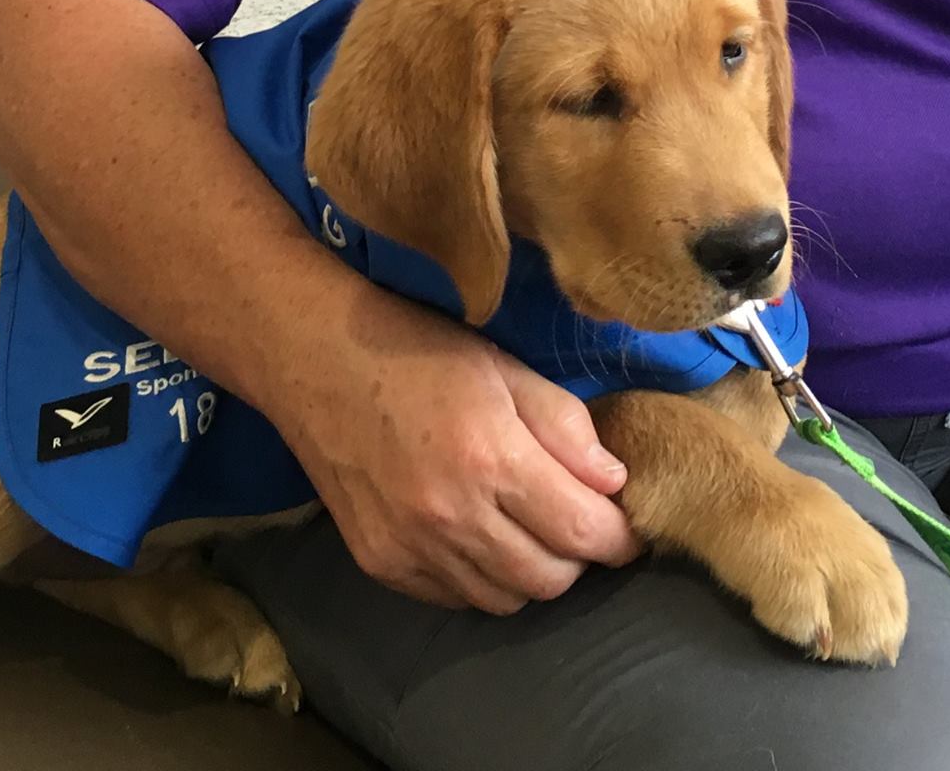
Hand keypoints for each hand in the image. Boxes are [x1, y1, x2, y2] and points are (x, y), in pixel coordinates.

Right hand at [278, 277, 641, 612]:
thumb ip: (566, 427)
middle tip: (577, 520)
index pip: (582, 532)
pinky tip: (479, 535)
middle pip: (549, 579)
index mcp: (491, 458)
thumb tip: (615, 483)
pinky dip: (481, 578)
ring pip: (505, 599)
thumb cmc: (420, 351)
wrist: (319, 360)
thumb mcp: (507, 368)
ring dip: (531, 571)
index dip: (620, 537)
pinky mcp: (380, 564)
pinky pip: (455, 599)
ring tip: (529, 526)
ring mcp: (411, 548)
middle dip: (578, 556)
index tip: (631, 527)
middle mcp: (452, 516)